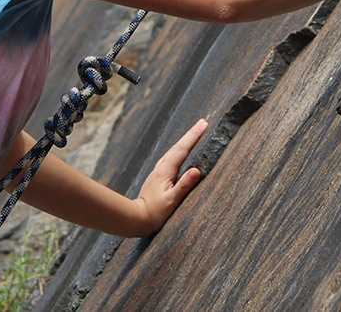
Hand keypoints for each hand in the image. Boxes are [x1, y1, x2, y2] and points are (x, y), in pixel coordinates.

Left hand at [133, 119, 208, 234]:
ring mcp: (158, 170)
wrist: (136, 217)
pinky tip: (180, 151)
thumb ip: (184, 185)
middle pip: (178, 146)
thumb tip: (196, 170)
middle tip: (203, 122)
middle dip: (191, 134)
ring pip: (173, 150)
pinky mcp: (158, 176)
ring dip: (185, 140)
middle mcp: (161, 167)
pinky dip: (178, 150)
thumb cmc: (155, 212)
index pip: (183, 149)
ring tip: (195, 132)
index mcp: (166, 171)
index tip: (204, 124)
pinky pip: (170, 157)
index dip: (194, 136)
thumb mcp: (172, 201)